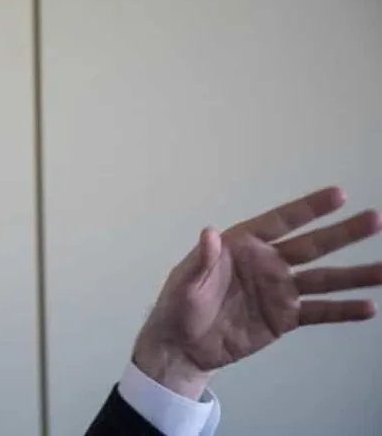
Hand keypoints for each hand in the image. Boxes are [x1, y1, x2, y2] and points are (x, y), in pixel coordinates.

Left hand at [132, 187, 381, 399]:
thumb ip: (202, 260)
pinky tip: (368, 307)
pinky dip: (342, 310)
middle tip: (376, 219)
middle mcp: (267, 263)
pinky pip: (318, 311)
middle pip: (312, 246)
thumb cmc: (179, 306)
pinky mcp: (284, 318)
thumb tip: (210, 232)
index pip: (281, 222)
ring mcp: (278, 291)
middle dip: (343, 234)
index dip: (309, 208)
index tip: (339, 195)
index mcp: (243, 245)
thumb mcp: (185, 281)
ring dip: (355, 274)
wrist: (183, 346)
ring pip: (323, 279)